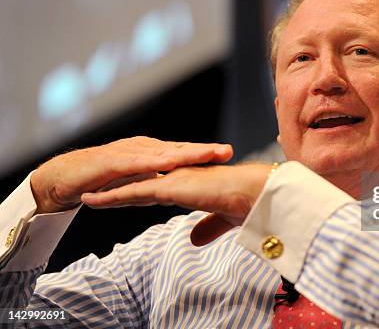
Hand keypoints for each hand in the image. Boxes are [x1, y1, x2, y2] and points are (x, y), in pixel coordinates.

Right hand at [31, 136, 232, 213]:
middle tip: (227, 151)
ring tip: (205, 155)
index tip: (230, 157)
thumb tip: (184, 195)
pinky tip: (167, 165)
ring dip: (184, 153)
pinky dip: (151, 164)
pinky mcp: (111, 163)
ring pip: (161, 153)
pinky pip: (134, 163)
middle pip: (178, 149)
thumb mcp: (139, 183)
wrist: (66, 178)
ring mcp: (128, 153)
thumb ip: (161, 187)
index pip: (185, 154)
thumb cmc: (104, 180)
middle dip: (203, 150)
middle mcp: (143, 149)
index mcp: (153, 154)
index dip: (206, 155)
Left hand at [80, 163, 272, 244]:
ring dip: (107, 192)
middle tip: (96, 192)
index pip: (156, 188)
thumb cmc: (245, 204)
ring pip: (131, 186)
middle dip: (117, 189)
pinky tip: (92, 200)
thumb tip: (194, 240)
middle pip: (139, 184)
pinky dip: (110, 197)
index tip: (123, 196)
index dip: (137, 192)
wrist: (253, 193)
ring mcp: (170, 180)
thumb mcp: (221, 220)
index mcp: (188, 185)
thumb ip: (207, 227)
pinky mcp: (167, 187)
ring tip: (85, 196)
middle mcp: (176, 178)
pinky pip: (132, 192)